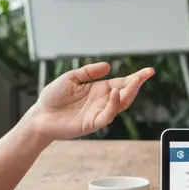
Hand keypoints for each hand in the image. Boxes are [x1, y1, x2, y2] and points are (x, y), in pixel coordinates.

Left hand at [28, 62, 153, 140]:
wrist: (39, 115)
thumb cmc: (53, 97)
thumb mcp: (71, 78)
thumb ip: (89, 71)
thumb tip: (108, 66)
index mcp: (99, 89)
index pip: (122, 83)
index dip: (136, 77)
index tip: (149, 71)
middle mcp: (102, 101)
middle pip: (125, 93)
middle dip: (137, 84)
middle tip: (145, 75)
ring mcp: (98, 112)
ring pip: (120, 105)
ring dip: (129, 94)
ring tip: (134, 82)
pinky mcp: (92, 123)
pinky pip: (107, 116)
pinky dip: (113, 106)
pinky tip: (114, 94)